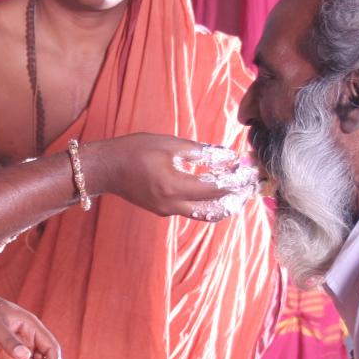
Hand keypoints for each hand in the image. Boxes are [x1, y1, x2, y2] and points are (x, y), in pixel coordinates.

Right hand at [85, 134, 258, 221]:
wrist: (106, 168)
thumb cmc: (135, 150)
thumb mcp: (170, 144)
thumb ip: (200, 152)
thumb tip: (227, 156)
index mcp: (174, 186)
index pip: (216, 188)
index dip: (237, 181)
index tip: (252, 172)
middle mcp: (172, 204)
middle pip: (214, 209)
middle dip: (236, 198)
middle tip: (252, 186)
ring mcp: (167, 211)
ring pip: (204, 213)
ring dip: (224, 204)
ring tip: (240, 191)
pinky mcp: (163, 210)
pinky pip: (192, 210)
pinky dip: (208, 202)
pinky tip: (216, 189)